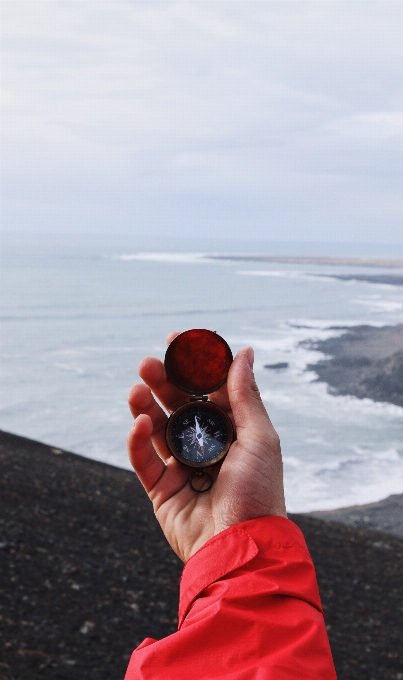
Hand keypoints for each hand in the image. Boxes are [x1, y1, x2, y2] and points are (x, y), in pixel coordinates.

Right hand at [127, 332, 286, 562]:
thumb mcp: (259, 438)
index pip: (209, 390)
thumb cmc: (259, 493)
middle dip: (164, 382)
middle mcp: (207, 445)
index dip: (193, 365)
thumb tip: (244, 351)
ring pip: (158, 428)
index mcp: (233, 431)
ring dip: (146, 406)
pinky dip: (138, 441)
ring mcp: (182, 466)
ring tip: (137, 388)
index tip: (178, 340)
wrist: (240, 549)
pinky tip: (139, 423)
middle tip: (148, 363)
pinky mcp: (162, 489)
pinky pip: (145, 460)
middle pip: (179, 406)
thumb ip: (245, 395)